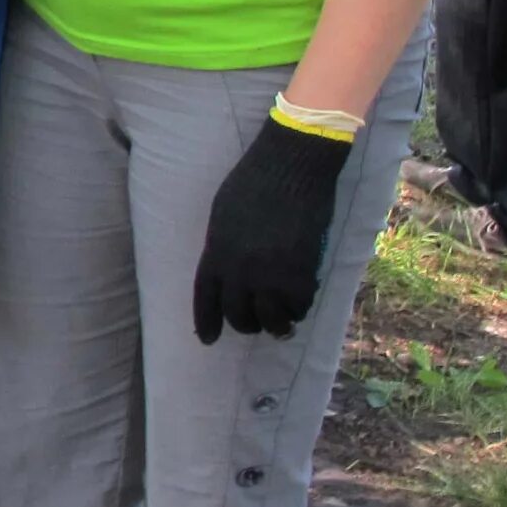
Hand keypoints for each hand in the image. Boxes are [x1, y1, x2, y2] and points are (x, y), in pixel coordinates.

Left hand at [191, 116, 352, 343]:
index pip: (205, 298)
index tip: (208, 340)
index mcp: (215, 253)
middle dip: (247, 324)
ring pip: (269, 320)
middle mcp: (237, 270)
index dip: (207, 322)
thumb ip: (223, 245)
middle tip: (258, 325)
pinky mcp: (300, 272)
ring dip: (276, 325)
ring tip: (283, 324)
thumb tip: (230, 270)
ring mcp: (269, 274)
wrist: (290, 166)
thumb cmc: (255, 180)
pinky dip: (300, 308)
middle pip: (237, 315)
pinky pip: (299, 306)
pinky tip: (301, 303)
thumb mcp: (223, 214)